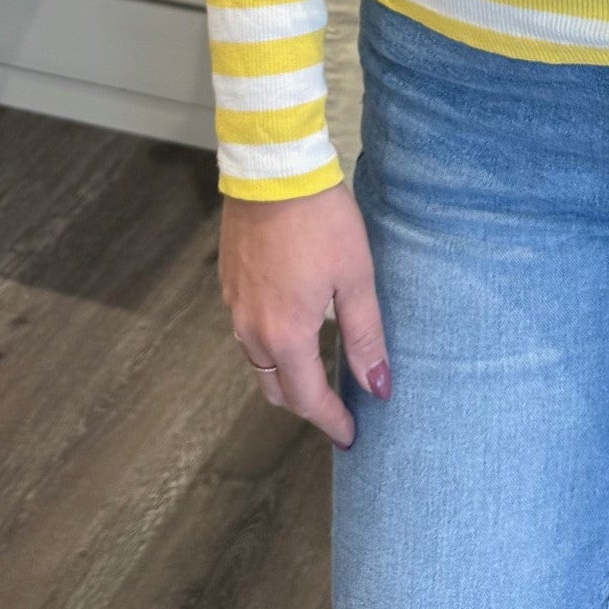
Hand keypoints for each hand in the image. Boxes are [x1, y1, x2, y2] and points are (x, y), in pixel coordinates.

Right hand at [220, 181, 390, 448]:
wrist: (272, 171)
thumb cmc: (321, 221)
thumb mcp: (356, 277)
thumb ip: (365, 336)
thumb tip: (378, 387)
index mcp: (286, 335)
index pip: (307, 398)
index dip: (330, 421)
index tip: (350, 436)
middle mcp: (252, 330)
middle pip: (276, 388)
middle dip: (306, 404)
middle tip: (337, 407)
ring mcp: (235, 307)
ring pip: (258, 362)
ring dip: (286, 375)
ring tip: (318, 372)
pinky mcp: (230, 284)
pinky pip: (248, 332)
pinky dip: (271, 346)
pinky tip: (294, 329)